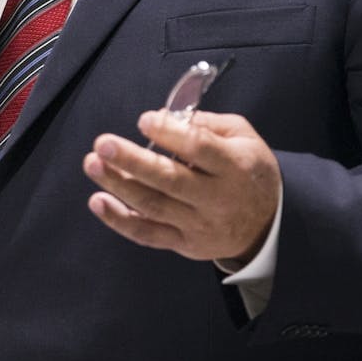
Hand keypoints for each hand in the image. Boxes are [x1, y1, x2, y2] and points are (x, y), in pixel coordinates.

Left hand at [82, 109, 279, 263]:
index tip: (145, 120)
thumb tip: (167, 116)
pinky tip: (98, 201)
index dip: (170, 134)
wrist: (268, 225)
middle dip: (133, 161)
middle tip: (104, 143)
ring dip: (118, 185)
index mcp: (234, 166)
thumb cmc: (249, 171)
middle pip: (170, 180)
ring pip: (153, 206)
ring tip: (93, 163)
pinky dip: (119, 220)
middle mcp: (216, 199)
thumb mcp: (243, 137)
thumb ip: (207, 123)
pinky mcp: (184, 244)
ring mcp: (198, 225)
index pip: (200, 149)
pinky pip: (147, 234)